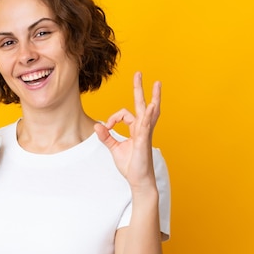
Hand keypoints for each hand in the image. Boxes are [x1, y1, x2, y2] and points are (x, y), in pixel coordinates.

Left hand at [94, 72, 160, 190]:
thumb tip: (96, 126)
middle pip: (142, 105)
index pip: (124, 114)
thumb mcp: (114, 148)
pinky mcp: (144, 141)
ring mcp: (145, 134)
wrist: (139, 180)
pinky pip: (147, 125)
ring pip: (150, 112)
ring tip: (157, 84)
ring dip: (154, 97)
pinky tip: (153, 106)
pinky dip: (150, 115)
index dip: (112, 118)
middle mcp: (142, 129)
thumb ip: (106, 137)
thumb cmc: (131, 165)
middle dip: (139, 89)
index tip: (106, 127)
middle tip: (139, 73)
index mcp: (136, 129)